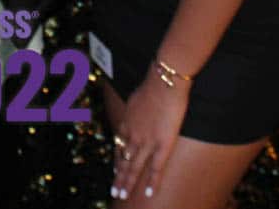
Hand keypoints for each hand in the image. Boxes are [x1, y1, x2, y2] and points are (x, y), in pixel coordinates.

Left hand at [111, 70, 189, 200]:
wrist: (164, 83)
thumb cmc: (154, 85)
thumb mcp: (137, 96)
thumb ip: (136, 107)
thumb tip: (137, 107)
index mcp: (127, 123)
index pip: (119, 146)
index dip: (116, 159)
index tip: (114, 169)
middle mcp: (133, 135)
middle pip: (123, 160)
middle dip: (118, 177)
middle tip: (114, 191)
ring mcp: (146, 142)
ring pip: (133, 168)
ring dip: (127, 183)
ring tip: (122, 196)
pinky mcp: (162, 145)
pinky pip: (156, 168)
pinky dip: (152, 182)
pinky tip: (148, 194)